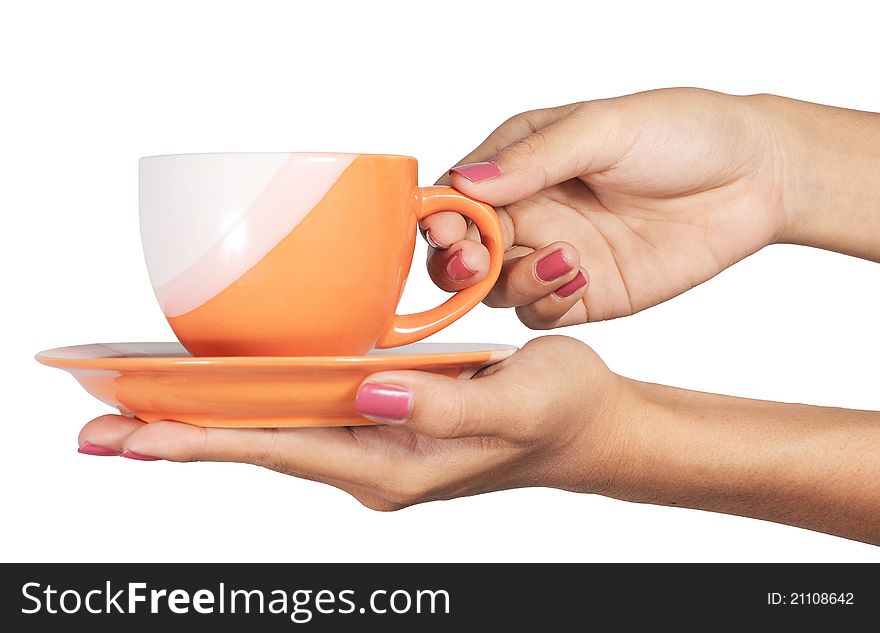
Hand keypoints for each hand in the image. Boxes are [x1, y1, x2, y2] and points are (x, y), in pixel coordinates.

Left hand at [75, 337, 629, 508]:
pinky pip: (306, 416)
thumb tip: (368, 392)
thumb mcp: (514, 401)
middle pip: (260, 446)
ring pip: (277, 432)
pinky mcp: (386, 422)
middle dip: (177, 436)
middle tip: (96, 429)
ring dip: (207, 421)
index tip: (131, 432)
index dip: (202, 437)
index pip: (279, 448)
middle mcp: (374, 461)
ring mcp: (378, 444)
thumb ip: (441, 404)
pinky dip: (256, 406)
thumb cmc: (561, 411)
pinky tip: (228, 397)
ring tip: (138, 414)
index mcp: (395, 465)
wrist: (591, 427)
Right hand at [424, 88, 787, 327]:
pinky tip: (582, 276)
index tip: (444, 230)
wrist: (756, 175)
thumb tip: (465, 184)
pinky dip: (548, 302)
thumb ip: (534, 160)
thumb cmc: (682, 132)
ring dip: (513, 281)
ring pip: (497, 288)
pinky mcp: (586, 293)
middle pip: (464, 251)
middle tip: (475, 262)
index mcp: (522, 164)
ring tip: (566, 259)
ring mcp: (556, 255)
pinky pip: (542, 312)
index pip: (456, 197)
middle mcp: (531, 211)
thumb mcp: (604, 130)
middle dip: (457, 262)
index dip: (440, 217)